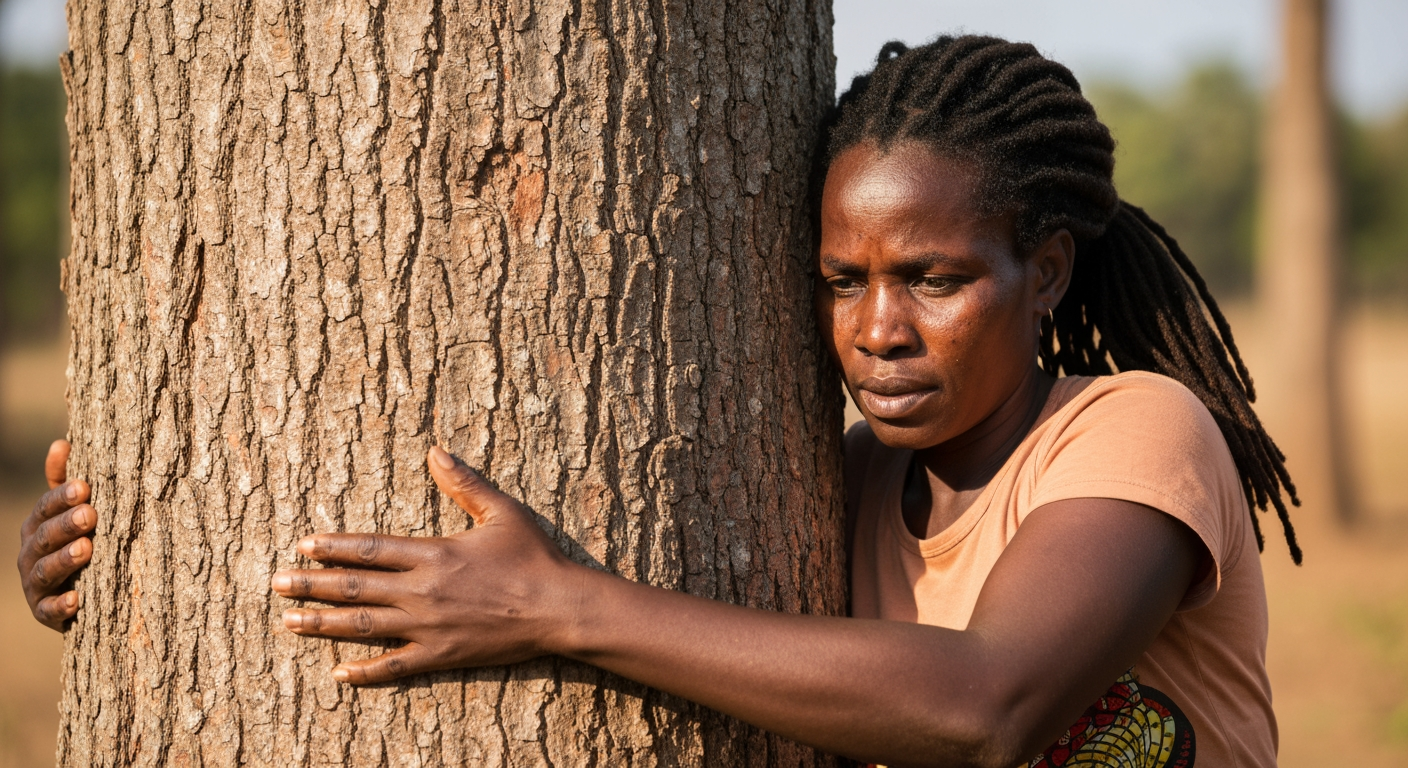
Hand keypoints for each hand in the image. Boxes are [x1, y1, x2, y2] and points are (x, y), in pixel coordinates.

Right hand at [17, 439, 95, 629]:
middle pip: (44, 537)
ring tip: (86, 549)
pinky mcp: (44, 611)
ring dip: (64, 560)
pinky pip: (49, 610)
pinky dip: (60, 606)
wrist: (82, 592)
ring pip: (44, 571)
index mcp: (37, 525)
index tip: (84, 487)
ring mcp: (35, 583)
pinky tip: (76, 600)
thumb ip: (63, 481)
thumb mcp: (72, 511)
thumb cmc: (77, 540)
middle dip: (66, 525)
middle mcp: (30, 553)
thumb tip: (61, 442)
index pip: (45, 507)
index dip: (61, 497)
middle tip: (90, 515)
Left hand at [271, 446, 585, 683]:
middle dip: (312, 585)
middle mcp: (422, 591)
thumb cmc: (533, 557)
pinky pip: (395, 666)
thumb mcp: (501, 512)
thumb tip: (435, 451)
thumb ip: (464, 484)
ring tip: (290, 622)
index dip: (333, 547)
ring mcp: (428, 626)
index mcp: (433, 553)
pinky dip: (366, 672)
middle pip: (355, 587)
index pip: (370, 549)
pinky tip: (340, 674)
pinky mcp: (441, 655)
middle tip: (276, 584)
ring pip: (363, 626)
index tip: (303, 545)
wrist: (558, 607)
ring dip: (323, 624)